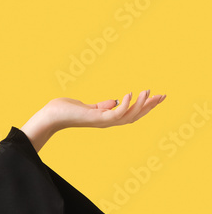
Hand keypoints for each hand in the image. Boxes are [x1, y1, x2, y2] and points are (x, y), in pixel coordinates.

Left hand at [20, 90, 165, 151]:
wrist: (49, 116)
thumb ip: (102, 106)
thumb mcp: (87, 106)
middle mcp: (107, 122)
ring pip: (128, 116)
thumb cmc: (65, 111)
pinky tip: (130, 94)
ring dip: (141, 105)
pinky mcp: (96, 118)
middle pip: (134, 116)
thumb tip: (114, 101)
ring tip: (149, 92)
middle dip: (149, 107)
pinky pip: (115, 113)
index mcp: (106, 118)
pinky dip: (125, 105)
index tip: (157, 96)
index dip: (145, 106)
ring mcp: (102, 121)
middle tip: (163, 96)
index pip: (130, 113)